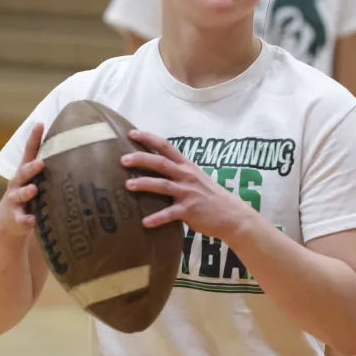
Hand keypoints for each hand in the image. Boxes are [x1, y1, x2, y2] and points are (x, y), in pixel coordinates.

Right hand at [0, 123, 44, 237]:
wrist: (9, 224)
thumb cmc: (31, 198)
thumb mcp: (38, 182)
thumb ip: (52, 171)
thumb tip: (82, 154)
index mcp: (25, 172)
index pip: (29, 151)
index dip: (34, 138)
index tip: (40, 123)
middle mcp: (17, 184)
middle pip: (22, 172)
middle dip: (31, 167)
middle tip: (41, 162)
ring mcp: (14, 201)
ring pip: (19, 194)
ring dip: (26, 192)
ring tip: (33, 189)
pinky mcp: (15, 218)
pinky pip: (21, 220)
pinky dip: (26, 220)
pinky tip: (32, 220)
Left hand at [121, 130, 252, 240]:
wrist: (232, 215)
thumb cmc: (210, 197)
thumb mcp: (196, 179)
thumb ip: (178, 173)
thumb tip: (156, 170)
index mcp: (186, 166)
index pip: (166, 146)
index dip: (149, 138)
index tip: (132, 133)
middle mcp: (186, 176)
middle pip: (160, 162)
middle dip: (141, 159)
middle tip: (123, 159)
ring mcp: (188, 193)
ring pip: (162, 185)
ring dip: (144, 184)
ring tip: (128, 185)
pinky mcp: (190, 210)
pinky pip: (170, 214)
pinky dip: (157, 218)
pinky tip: (145, 222)